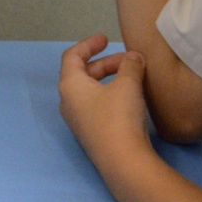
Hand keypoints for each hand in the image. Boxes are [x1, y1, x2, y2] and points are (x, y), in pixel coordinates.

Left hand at [58, 35, 157, 191]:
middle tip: (130, 60)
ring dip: (110, 79)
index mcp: (69, 85)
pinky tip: (130, 98)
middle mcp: (68, 102)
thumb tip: (133, 58)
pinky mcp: (91, 133)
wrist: (123, 162)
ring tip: (133, 76)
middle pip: (83, 73)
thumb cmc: (119, 117)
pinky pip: (97, 106)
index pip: (72, 57)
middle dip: (106, 63)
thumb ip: (130, 66)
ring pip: (91, 91)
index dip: (89, 44)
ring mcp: (78, 120)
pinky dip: (111, 94)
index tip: (106, 39)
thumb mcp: (127, 85)